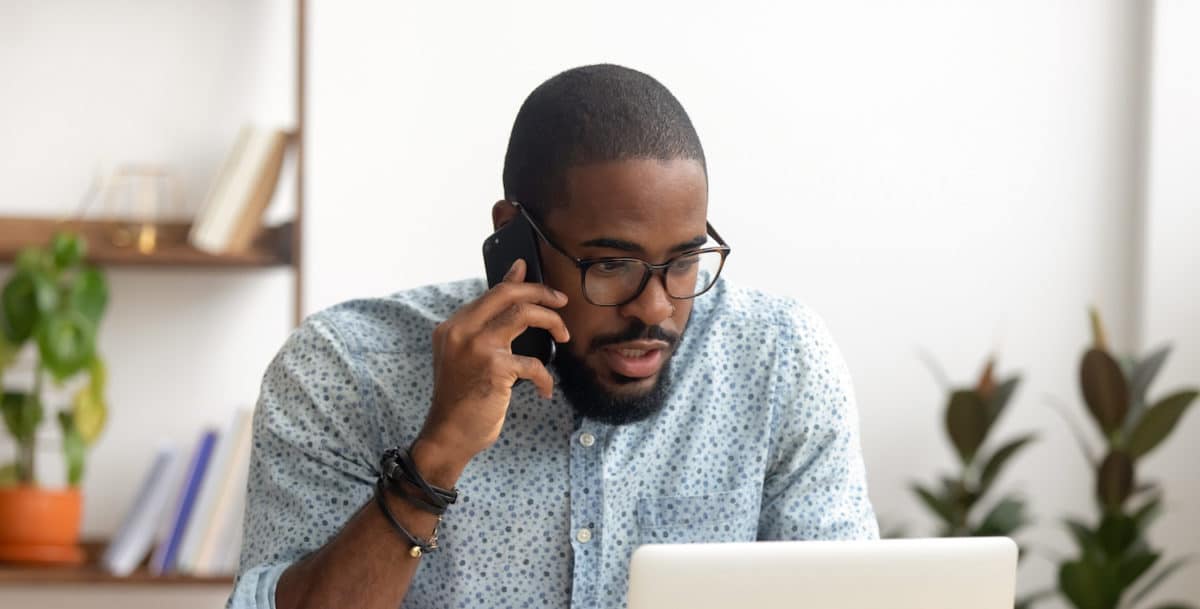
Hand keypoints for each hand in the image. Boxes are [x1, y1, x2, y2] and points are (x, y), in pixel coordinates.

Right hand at [416, 259, 569, 477]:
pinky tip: (544, 389)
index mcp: (452, 326)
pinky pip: (533, 363)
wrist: (448, 435)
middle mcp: (461, 331)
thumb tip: (512, 284)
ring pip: (523, 314)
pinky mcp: (494, 368)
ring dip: (552, 322)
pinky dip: (544, 377)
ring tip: (563, 336)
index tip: (538, 281)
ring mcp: (477, 347)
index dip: (520, 283)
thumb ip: (485, 328)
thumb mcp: (466, 357)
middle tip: (561, 300)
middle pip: (506, 294)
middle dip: (540, 292)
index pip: (492, 293)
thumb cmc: (462, 399)